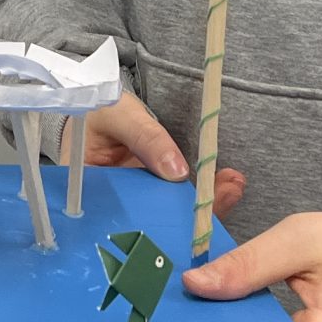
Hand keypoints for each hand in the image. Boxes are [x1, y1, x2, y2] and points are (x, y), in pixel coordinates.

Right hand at [83, 92, 244, 216]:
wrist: (104, 100)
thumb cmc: (100, 105)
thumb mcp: (119, 115)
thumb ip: (146, 138)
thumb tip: (177, 173)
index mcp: (89, 193)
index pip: (120, 215)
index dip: (153, 220)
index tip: (183, 216)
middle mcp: (112, 205)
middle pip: (149, 220)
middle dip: (186, 216)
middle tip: (216, 201)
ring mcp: (136, 200)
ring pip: (169, 212)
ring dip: (202, 204)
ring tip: (231, 187)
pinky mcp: (154, 192)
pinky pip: (179, 198)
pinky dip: (203, 192)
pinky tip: (227, 183)